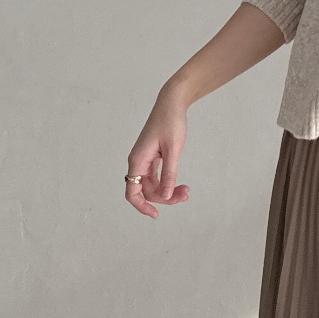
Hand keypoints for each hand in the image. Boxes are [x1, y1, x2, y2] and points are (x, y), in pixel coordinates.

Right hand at [125, 87, 190, 218]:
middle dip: (164, 197)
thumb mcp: (173, 150)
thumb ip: (169, 174)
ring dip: (168, 190)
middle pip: (146, 190)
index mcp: (138, 160)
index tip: (156, 215)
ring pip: (153, 184)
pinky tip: (179, 184)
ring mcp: (145, 159)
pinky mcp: (152, 156)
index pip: (132, 192)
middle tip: (186, 194)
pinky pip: (156, 176)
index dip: (142, 206)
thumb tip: (165, 196)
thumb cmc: (171, 122)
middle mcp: (138, 161)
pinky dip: (168, 181)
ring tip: (186, 190)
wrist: (172, 102)